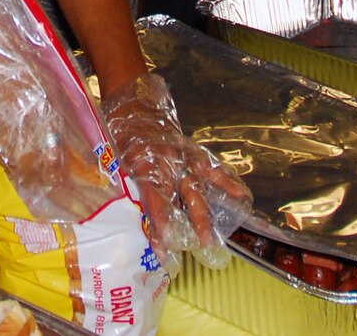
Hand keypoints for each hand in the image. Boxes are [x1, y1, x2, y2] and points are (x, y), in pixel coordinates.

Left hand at [102, 73, 252, 271]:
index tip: (164, 250)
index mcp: (145, 166)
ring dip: (204, 215)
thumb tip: (128, 222)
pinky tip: (241, 196)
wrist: (135, 105)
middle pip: (180, 199)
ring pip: (197, 188)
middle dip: (188, 225)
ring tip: (213, 239)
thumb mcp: (115, 162)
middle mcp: (167, 163)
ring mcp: (183, 158)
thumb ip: (124, 189)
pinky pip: (211, 168)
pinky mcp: (192, 152)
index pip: (155, 203)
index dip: (159, 228)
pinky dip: (226, 182)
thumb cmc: (120, 137)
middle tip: (196, 248)